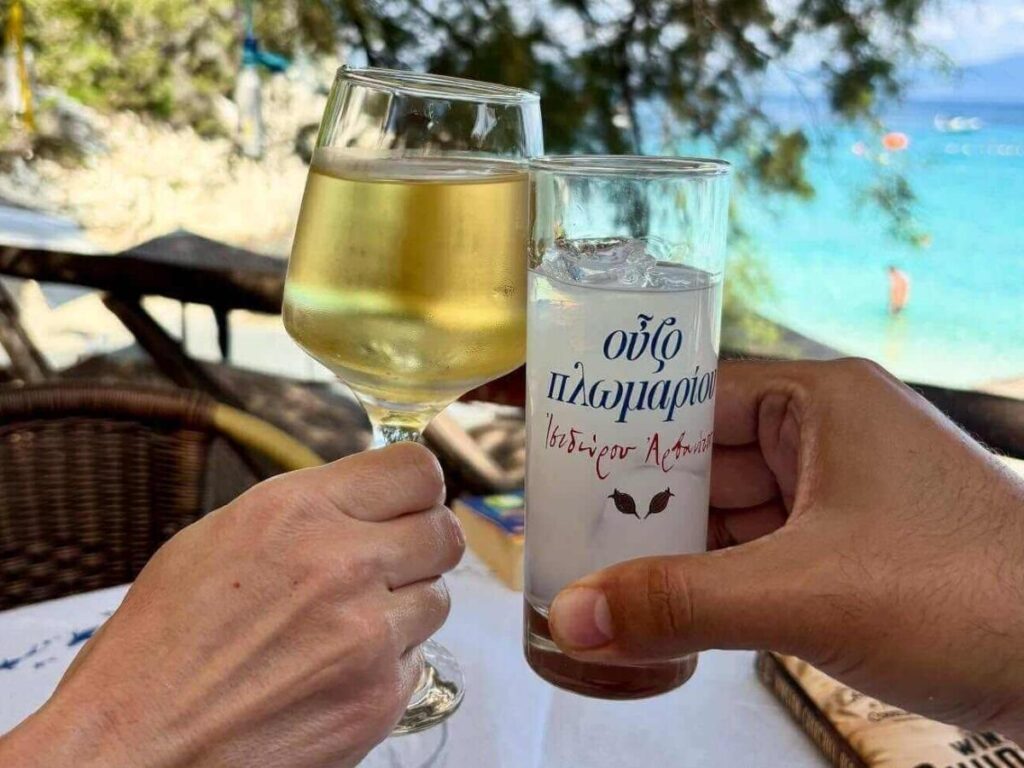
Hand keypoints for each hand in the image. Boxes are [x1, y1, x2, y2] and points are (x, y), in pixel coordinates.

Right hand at [0, 443, 463, 767]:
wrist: (134, 746)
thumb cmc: (159, 646)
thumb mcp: (220, 538)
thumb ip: (307, 511)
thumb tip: (365, 500)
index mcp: (299, 512)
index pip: (416, 470)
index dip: (417, 486)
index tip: (409, 500)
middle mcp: (343, 565)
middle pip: (445, 532)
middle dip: (422, 543)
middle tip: (391, 560)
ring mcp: (369, 636)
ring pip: (437, 597)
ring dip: (405, 606)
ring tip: (345, 624)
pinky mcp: (379, 698)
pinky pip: (418, 659)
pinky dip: (389, 661)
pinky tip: (336, 668)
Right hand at [548, 359, 1023, 738]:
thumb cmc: (973, 596)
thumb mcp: (804, 594)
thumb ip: (679, 604)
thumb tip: (572, 618)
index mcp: (820, 402)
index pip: (690, 395)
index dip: (617, 423)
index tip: (553, 447)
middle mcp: (826, 436)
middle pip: (700, 457)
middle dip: (636, 499)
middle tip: (559, 529)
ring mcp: (839, 495)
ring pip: (725, 512)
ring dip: (671, 547)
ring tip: (595, 574)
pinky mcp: (849, 550)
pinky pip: (755, 552)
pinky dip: (712, 579)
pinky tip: (664, 607)